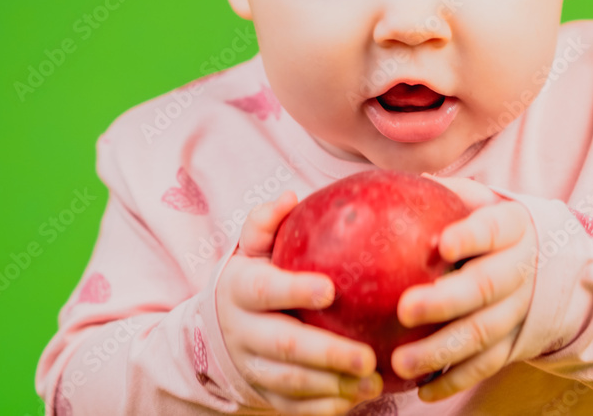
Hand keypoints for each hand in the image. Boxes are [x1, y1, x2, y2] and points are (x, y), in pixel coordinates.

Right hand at [218, 190, 383, 414]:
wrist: (219, 327)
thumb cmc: (253, 277)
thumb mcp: (250, 248)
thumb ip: (265, 223)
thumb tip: (289, 197)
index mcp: (240, 289)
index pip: (265, 291)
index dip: (295, 291)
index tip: (330, 290)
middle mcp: (243, 331)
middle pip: (284, 346)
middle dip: (327, 354)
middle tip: (367, 357)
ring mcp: (252, 366)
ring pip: (291, 382)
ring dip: (332, 386)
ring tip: (372, 381)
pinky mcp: (264, 392)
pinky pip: (293, 407)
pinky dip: (324, 407)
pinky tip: (357, 399)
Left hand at [390, 179, 538, 401]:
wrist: (545, 258)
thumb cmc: (487, 222)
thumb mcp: (474, 198)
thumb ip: (438, 191)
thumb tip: (384, 182)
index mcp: (510, 226)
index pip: (491, 228)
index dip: (470, 237)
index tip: (440, 244)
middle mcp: (519, 268)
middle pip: (484, 287)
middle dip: (445, 301)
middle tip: (405, 309)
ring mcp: (519, 309)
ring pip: (482, 333)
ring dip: (441, 350)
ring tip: (400, 362)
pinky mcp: (515, 342)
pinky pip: (486, 364)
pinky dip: (456, 379)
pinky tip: (424, 391)